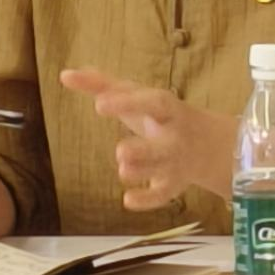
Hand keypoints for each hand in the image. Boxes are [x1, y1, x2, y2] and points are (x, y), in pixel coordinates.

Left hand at [60, 68, 237, 209]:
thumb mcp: (135, 95)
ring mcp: (174, 161)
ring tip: (123, 168)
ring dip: (142, 170)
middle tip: (120, 152)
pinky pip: (164, 194)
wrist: (208, 143)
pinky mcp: (173, 184)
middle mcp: (173, 135)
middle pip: (163, 143)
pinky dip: (148, 199)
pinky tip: (128, 200)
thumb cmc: (158, 113)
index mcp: (165, 108)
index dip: (127, 103)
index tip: (99, 104)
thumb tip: (65, 74)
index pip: (151, 102)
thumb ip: (101, 84)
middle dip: (144, 148)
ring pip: (161, 168)